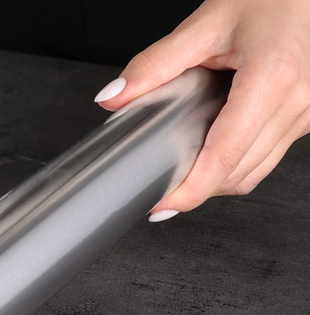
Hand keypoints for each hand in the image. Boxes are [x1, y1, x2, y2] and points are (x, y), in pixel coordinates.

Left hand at [94, 0, 309, 221]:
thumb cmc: (266, 0)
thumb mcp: (203, 25)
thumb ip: (153, 64)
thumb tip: (113, 96)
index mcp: (271, 79)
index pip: (226, 155)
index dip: (192, 189)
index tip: (163, 205)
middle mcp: (297, 102)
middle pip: (239, 172)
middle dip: (197, 189)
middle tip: (161, 193)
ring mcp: (307, 113)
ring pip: (256, 172)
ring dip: (217, 182)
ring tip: (181, 178)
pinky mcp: (306, 116)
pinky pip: (269, 157)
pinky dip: (236, 166)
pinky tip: (210, 159)